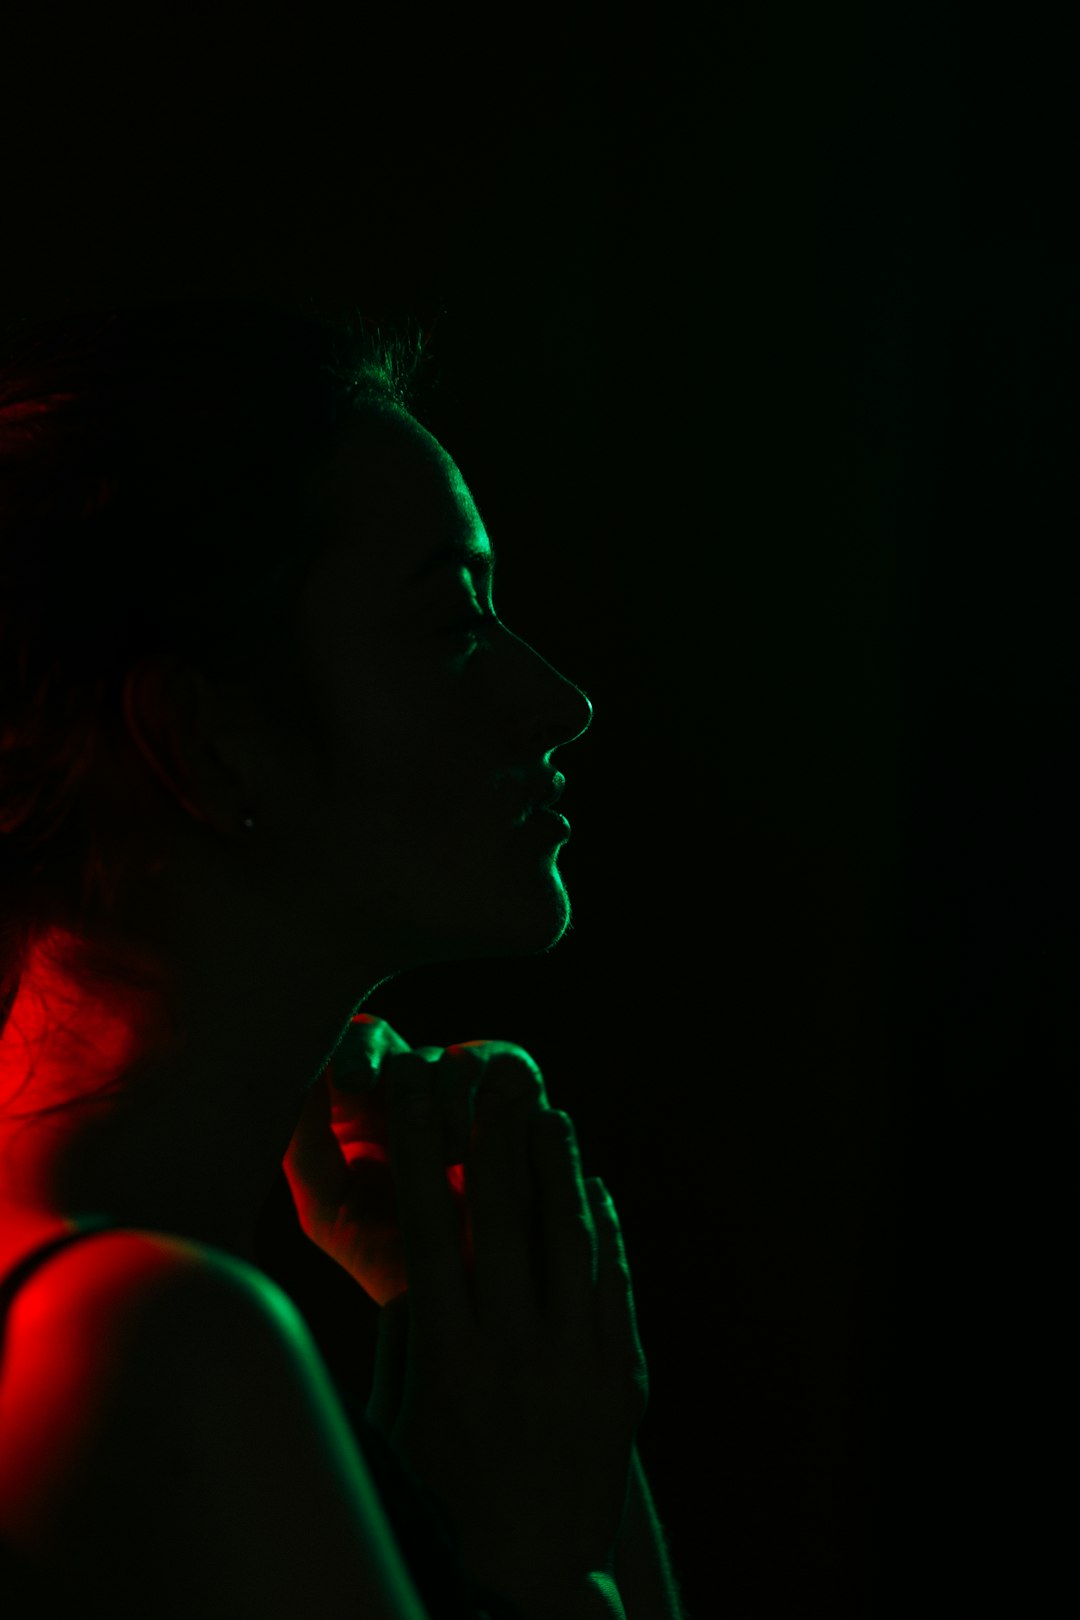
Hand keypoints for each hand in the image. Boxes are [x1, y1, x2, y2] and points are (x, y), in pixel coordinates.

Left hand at [284, 1013, 521, 1305]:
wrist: (467, 1291)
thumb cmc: (389, 1250)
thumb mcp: (328, 1208)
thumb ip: (301, 1148)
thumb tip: (293, 1087)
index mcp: (353, 1104)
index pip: (332, 1053)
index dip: (334, 1054)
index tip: (344, 1081)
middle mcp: (403, 1081)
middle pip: (375, 1035)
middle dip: (366, 1057)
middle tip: (356, 1083)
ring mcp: (458, 1075)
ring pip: (429, 1057)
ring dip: (429, 1111)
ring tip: (438, 1165)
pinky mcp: (510, 1077)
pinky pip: (484, 1070)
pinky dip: (471, 1112)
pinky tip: (468, 1157)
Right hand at [373, 1038, 649, 1601]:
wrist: (527, 1581)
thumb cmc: (441, 1500)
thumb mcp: (400, 1418)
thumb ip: (406, 1332)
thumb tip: (414, 1251)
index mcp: (445, 1358)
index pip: (425, 1226)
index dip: (417, 1147)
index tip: (412, 1088)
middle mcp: (513, 1351)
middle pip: (500, 1218)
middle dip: (490, 1135)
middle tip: (488, 1071)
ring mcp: (577, 1365)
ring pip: (568, 1242)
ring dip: (556, 1169)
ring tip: (547, 1110)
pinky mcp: (624, 1382)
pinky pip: (615, 1288)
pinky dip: (606, 1234)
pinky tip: (595, 1190)